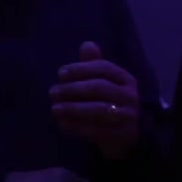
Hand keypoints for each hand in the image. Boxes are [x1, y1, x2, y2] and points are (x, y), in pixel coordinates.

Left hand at [50, 41, 139, 159]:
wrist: (127, 136)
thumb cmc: (110, 103)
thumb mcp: (103, 83)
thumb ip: (93, 65)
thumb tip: (87, 44)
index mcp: (125, 79)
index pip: (103, 68)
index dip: (81, 69)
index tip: (60, 74)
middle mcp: (130, 96)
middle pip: (100, 88)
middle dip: (74, 89)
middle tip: (52, 92)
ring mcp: (128, 117)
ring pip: (99, 110)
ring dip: (74, 109)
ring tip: (54, 109)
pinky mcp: (122, 136)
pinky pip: (97, 131)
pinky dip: (77, 127)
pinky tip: (62, 124)